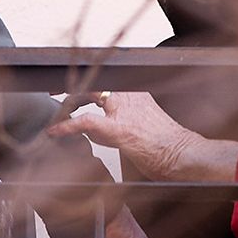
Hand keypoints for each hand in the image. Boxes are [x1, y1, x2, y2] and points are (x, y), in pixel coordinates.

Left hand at [48, 91, 237, 180]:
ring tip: (54, 119)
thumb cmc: (168, 148)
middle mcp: (130, 97)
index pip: (106, 82)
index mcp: (137, 94)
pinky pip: (86, 122)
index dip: (85, 85)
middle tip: (54, 93)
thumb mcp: (145, 126)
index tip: (71, 88)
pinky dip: (67, 126)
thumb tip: (105, 132)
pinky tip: (55, 131)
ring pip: (86, 97)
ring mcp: (124, 111)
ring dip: (67, 107)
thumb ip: (125, 123)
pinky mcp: (119, 128)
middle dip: (71, 89)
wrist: (184, 156)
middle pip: (93, 84)